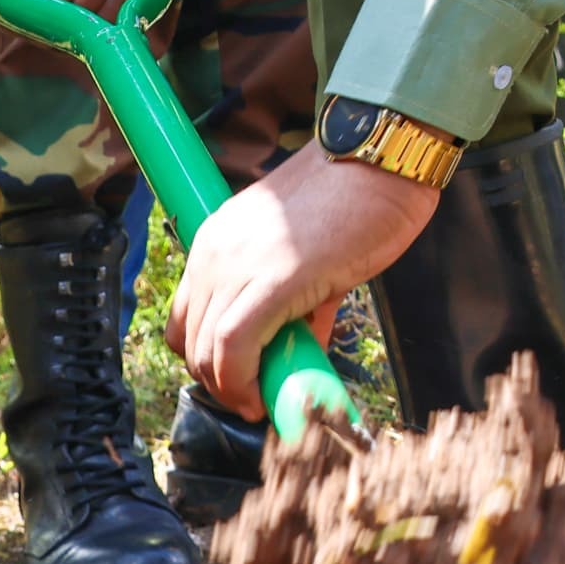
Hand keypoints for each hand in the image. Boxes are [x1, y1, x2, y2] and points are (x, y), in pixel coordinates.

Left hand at [173, 150, 435, 415]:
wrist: (378, 160)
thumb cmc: (354, 202)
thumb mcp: (308, 259)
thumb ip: (298, 305)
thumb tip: (301, 352)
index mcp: (215, 243)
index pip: (186, 317)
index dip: (206, 359)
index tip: (238, 381)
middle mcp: (213, 254)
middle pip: (189, 341)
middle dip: (219, 382)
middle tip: (254, 399)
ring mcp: (237, 265)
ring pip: (207, 351)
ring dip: (231, 390)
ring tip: (263, 403)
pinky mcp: (272, 280)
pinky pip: (235, 346)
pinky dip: (243, 382)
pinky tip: (265, 398)